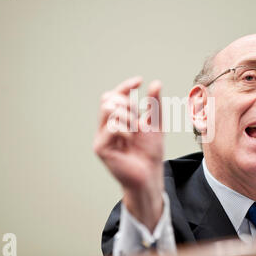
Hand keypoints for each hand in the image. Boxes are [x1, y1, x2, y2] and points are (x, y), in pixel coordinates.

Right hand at [93, 77, 163, 230]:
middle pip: (108, 99)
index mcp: (117, 120)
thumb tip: (156, 83)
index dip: (125, 86)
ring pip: (108, 109)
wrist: (150, 174)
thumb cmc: (150, 152)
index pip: (115, 96)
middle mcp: (106, 127)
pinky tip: (130, 139)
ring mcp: (101, 137)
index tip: (139, 81)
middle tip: (139, 120)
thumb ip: (154, 105)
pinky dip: (124, 129)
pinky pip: (110, 126)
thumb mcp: (155, 124)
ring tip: (135, 131)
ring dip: (127, 116)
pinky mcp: (100, 147)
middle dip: (127, 104)